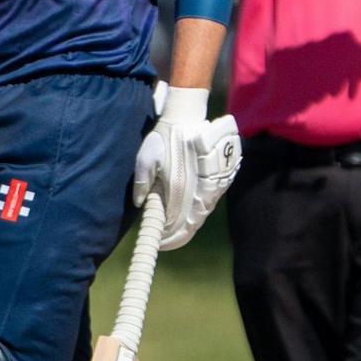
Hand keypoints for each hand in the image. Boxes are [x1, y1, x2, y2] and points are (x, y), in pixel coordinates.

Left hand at [131, 84, 242, 250]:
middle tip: (166, 241)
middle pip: (195, 223)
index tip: (161, 244)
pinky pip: (209, 202)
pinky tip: (187, 215)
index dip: (171, 238)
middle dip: (180, 235)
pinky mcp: (220, 178)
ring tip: (174, 232)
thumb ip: (142, 183)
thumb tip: (139, 204)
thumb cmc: (164, 137)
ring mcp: (215, 184)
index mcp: (183, 188)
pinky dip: (198, 211)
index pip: (181, 224)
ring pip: (203, 213)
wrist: (187, 117)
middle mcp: (203, 190)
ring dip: (190, 224)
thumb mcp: (145, 158)